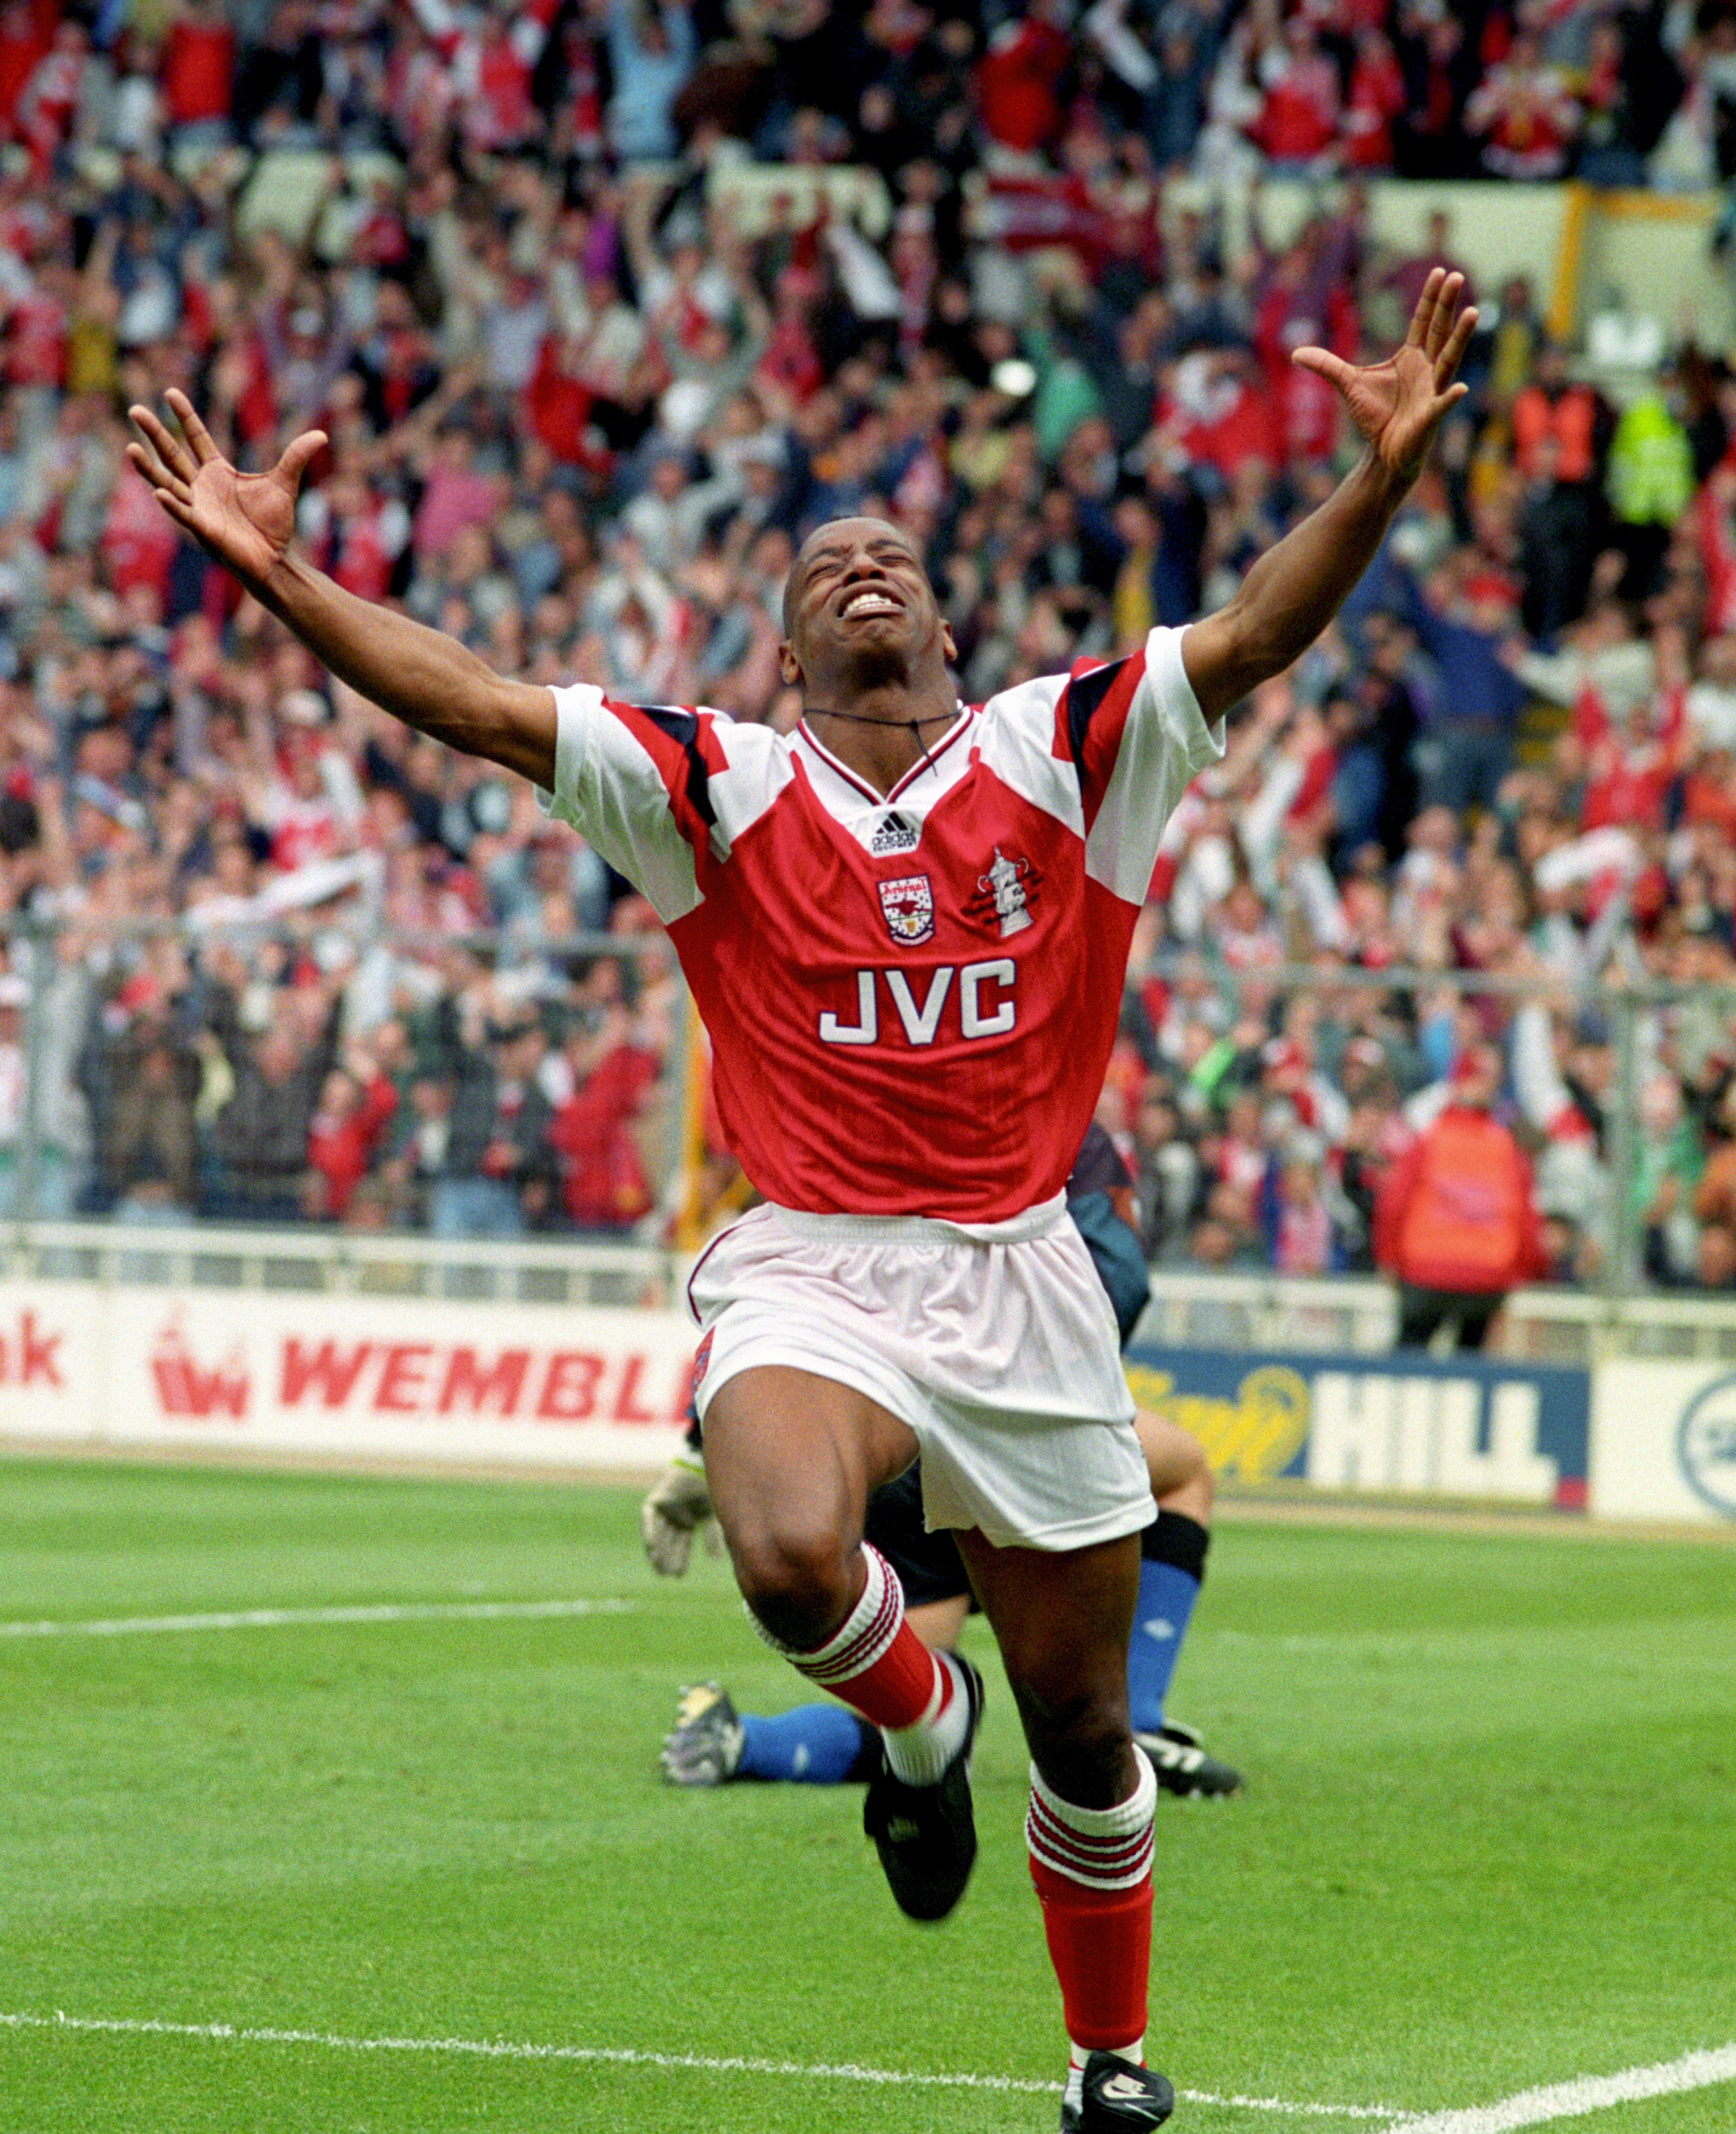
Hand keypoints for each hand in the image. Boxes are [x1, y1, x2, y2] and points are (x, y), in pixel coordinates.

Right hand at [126, 388, 326, 589]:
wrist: (275, 560)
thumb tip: (321, 434)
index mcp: (217, 472)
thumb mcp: (285, 484)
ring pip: (167, 482)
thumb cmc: (273, 525)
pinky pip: (184, 514)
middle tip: (134, 410)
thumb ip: (296, 457)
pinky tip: (158, 493)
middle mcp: (202, 487)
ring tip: (130, 448)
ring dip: (149, 468)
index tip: (170, 392)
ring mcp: (199, 507)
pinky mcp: (203, 529)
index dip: (185, 416)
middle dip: (154, 433)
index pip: (196, 437)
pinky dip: (172, 504)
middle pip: (173, 454)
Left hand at [639, 1454, 717, 1576]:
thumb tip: (715, 1559)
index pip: (682, 1546)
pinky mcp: (654, 1502)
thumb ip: (713, 1536)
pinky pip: (648, 1519)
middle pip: (668, 1543)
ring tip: (657, 1566)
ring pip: (658, 1534)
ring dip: (657, 1550)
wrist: (699, 1468)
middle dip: (667, 1558)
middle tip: (665, 1574)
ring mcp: (663, 1510)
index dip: (680, 1560)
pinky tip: (651, 1546)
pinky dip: (649, 1532)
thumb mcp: (712, 1516)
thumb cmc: (708, 1489)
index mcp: (687, 1522)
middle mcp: (673, 1519)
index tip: (678, 1575)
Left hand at [1292, 269, 1476, 484]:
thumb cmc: (1374, 416)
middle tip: (1457, 276)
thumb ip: (1327, 366)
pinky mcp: (1430, 416)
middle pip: (1440, 330)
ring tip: (1473, 312)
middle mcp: (1428, 368)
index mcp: (1412, 357)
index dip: (1431, 298)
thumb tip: (1296, 353)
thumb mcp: (1347, 384)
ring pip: (1449, 359)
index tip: (1440, 272)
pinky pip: (1442, 405)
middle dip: (1447, 305)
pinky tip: (1459, 389)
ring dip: (1460, 337)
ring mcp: (1432, 391)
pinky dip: (1449, 398)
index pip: (1423, 321)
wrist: (1383, 453)